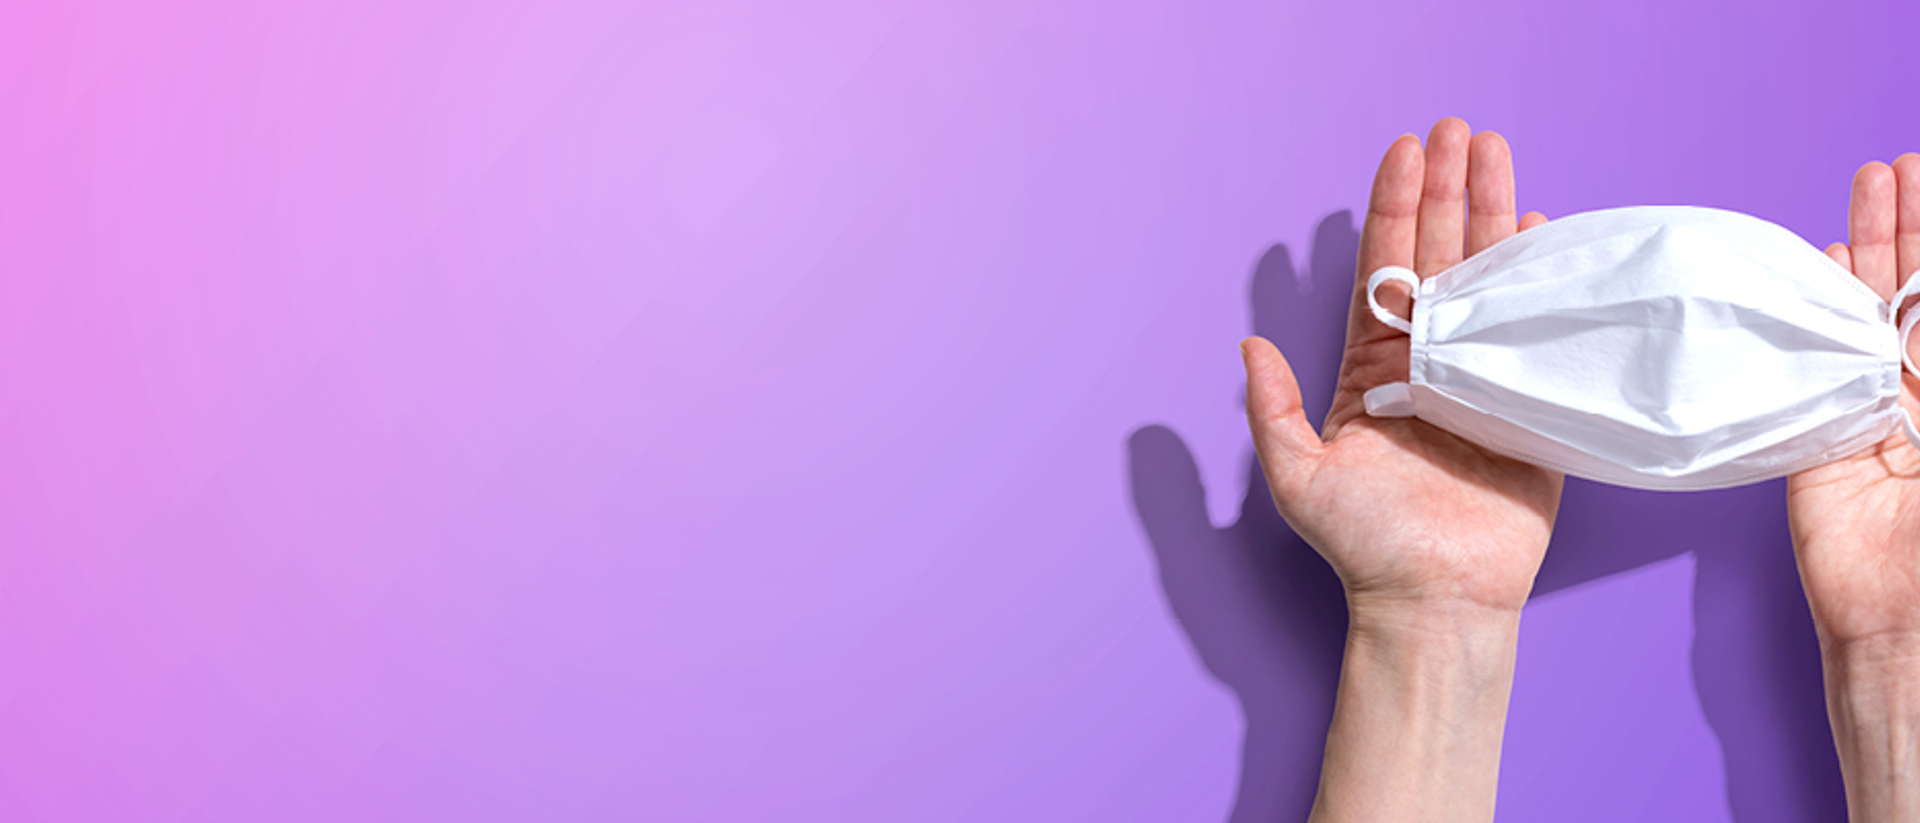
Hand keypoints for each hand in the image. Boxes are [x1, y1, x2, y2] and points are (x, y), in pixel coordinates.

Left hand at [1241, 117, 1559, 620]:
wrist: (1435, 600)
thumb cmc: (1364, 545)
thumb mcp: (1298, 477)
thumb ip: (1271, 409)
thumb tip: (1246, 343)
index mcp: (1373, 366)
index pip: (1385, 267)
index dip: (1394, 207)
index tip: (1403, 149)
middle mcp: (1426, 360)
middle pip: (1440, 254)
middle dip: (1447, 189)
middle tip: (1458, 127)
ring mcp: (1480, 374)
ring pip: (1488, 275)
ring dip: (1493, 212)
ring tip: (1497, 151)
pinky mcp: (1529, 402)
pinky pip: (1538, 326)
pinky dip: (1541, 276)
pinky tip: (1545, 229)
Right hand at [1787, 155, 1919, 821]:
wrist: (1913, 623)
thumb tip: (1918, 314)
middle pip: (1915, 296)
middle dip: (1908, 230)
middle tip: (1895, 169)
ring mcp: (1874, 414)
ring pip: (1866, 316)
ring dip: (1865, 251)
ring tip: (1867, 187)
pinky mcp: (1821, 438)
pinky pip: (1812, 362)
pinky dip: (1813, 312)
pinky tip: (1816, 265)